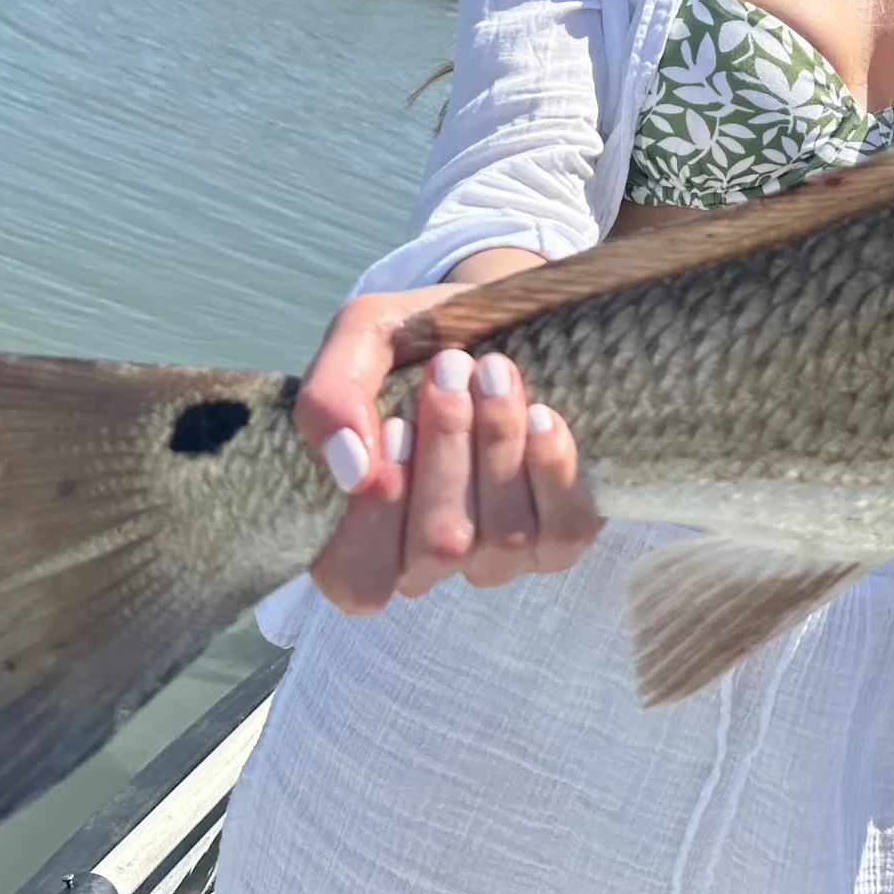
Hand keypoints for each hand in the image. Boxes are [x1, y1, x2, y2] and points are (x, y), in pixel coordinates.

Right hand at [292, 258, 603, 616]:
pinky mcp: (556, 540)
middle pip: (436, 547)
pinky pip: (563, 531)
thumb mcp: (361, 339)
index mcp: (359, 532)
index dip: (377, 515)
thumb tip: (351, 469)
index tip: (396, 424)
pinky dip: (552, 470)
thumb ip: (330, 397)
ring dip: (498, 442)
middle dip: (446, 450)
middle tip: (451, 367)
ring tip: (495, 371)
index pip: (356, 578)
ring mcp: (493, 557)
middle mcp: (425, 560)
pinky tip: (542, 415)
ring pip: (500, 536)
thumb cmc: (416, 340)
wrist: (500, 316)